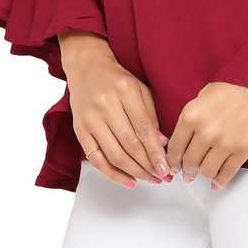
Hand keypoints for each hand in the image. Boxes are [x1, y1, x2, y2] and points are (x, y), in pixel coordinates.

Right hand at [59, 30, 172, 186]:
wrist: (86, 68)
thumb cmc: (116, 80)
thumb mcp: (139, 89)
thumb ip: (151, 116)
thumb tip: (162, 144)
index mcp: (125, 90)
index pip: (143, 128)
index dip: (156, 151)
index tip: (167, 168)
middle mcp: (105, 104)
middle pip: (130, 144)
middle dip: (148, 165)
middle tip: (162, 177)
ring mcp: (90, 118)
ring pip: (114, 154)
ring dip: (134, 172)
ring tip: (150, 179)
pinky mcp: (79, 130)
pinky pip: (96, 158)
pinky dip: (112, 173)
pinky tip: (128, 179)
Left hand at [165, 82, 247, 187]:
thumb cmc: (233, 83)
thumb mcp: (202, 96)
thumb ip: (192, 119)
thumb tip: (184, 141)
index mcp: (191, 116)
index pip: (175, 148)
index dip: (172, 160)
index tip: (173, 164)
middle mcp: (205, 132)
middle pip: (189, 162)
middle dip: (186, 170)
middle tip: (186, 173)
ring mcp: (225, 143)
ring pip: (207, 171)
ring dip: (203, 174)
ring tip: (203, 173)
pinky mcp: (243, 150)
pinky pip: (227, 173)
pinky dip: (220, 181)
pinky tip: (217, 182)